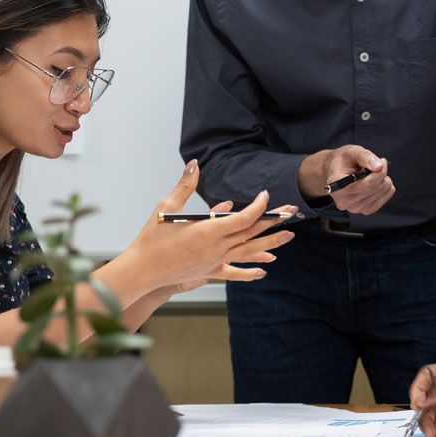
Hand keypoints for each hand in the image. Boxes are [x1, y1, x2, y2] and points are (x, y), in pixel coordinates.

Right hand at [128, 161, 296, 291]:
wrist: (143, 269)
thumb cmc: (152, 237)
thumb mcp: (167, 207)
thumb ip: (185, 185)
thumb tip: (195, 164)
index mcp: (208, 231)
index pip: (243, 218)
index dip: (258, 207)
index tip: (265, 195)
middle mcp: (216, 248)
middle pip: (251, 233)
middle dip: (273, 221)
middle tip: (292, 212)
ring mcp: (215, 262)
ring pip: (249, 252)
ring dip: (271, 243)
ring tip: (288, 236)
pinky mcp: (210, 272)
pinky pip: (235, 272)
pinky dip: (251, 270)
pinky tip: (264, 270)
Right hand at [298, 145, 393, 215]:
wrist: (336, 172)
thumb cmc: (343, 160)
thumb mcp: (351, 151)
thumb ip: (364, 156)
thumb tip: (379, 166)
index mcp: (337, 185)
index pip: (367, 185)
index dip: (379, 173)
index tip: (382, 161)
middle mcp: (343, 201)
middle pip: (375, 188)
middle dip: (382, 174)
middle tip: (378, 164)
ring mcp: (354, 208)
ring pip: (382, 192)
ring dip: (383, 180)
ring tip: (372, 173)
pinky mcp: (364, 211)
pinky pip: (384, 198)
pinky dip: (385, 188)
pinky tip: (376, 182)